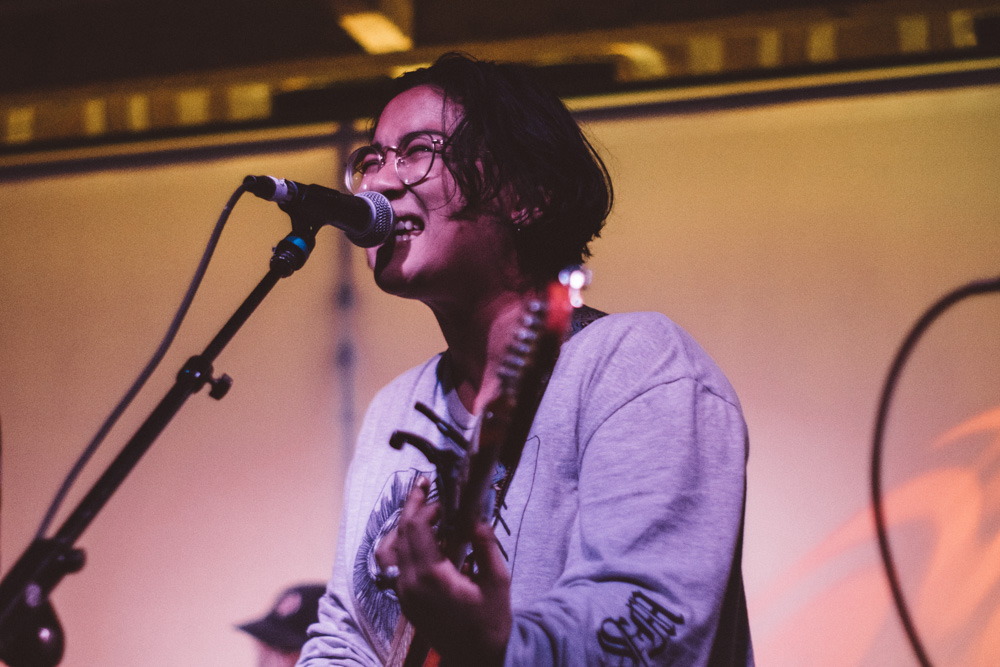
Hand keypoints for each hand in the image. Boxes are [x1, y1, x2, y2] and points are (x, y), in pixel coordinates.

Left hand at [392, 478, 511, 666]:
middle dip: (412, 506)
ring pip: (390, 548)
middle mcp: (410, 583)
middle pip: (400, 532)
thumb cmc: (491, 620)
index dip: (427, 507)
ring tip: (418, 508)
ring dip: (402, 525)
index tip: (445, 499)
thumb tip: (475, 516)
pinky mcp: (404, 600)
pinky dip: (403, 543)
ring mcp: (403, 593)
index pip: (416, 527)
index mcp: (431, 576)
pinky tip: (421, 536)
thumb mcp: (498, 580)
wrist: (477, 657)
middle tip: (423, 485)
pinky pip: (394, 564)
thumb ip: (485, 544)